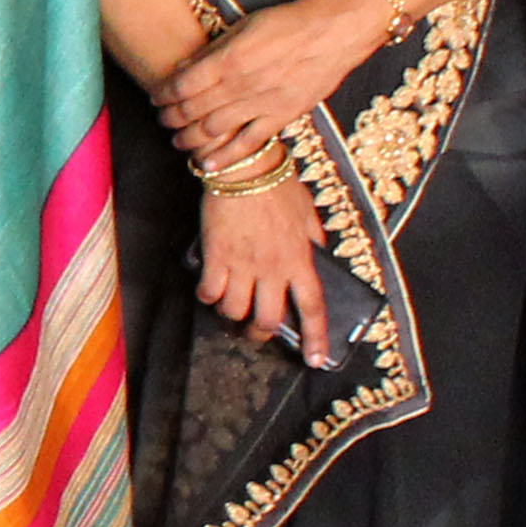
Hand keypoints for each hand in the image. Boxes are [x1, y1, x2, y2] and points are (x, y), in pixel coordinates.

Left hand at [153, 0, 390, 168]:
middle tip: (162, 120)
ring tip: (177, 140)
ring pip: (214, 130)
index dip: (164, 93)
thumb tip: (182, 68)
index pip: (183, 85)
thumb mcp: (244, 26)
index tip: (156, 96)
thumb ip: (213, 51)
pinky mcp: (283, 117)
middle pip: (193, 109)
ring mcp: (262, 104)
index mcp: (229, 60)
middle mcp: (241, 86)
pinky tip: (207, 166)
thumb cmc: (289, 23)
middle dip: (171, 117)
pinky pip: (249, 144)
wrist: (336, 32)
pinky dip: (226, 158)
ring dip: (190, 138)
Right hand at [197, 175, 334, 366]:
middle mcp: (273, 268)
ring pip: (235, 311)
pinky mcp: (216, 256)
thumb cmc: (277, 184)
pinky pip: (209, 292)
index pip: (313, 307)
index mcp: (300, 259)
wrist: (244, 167)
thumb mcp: (307, 211)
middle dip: (260, 333)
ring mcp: (243, 264)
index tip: (316, 359)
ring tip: (229, 306)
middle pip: (268, 320)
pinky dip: (208, 296)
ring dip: (231, 315)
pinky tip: (209, 289)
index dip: (315, 337)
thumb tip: (318, 252)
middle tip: (254, 330)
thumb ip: (314, 237)